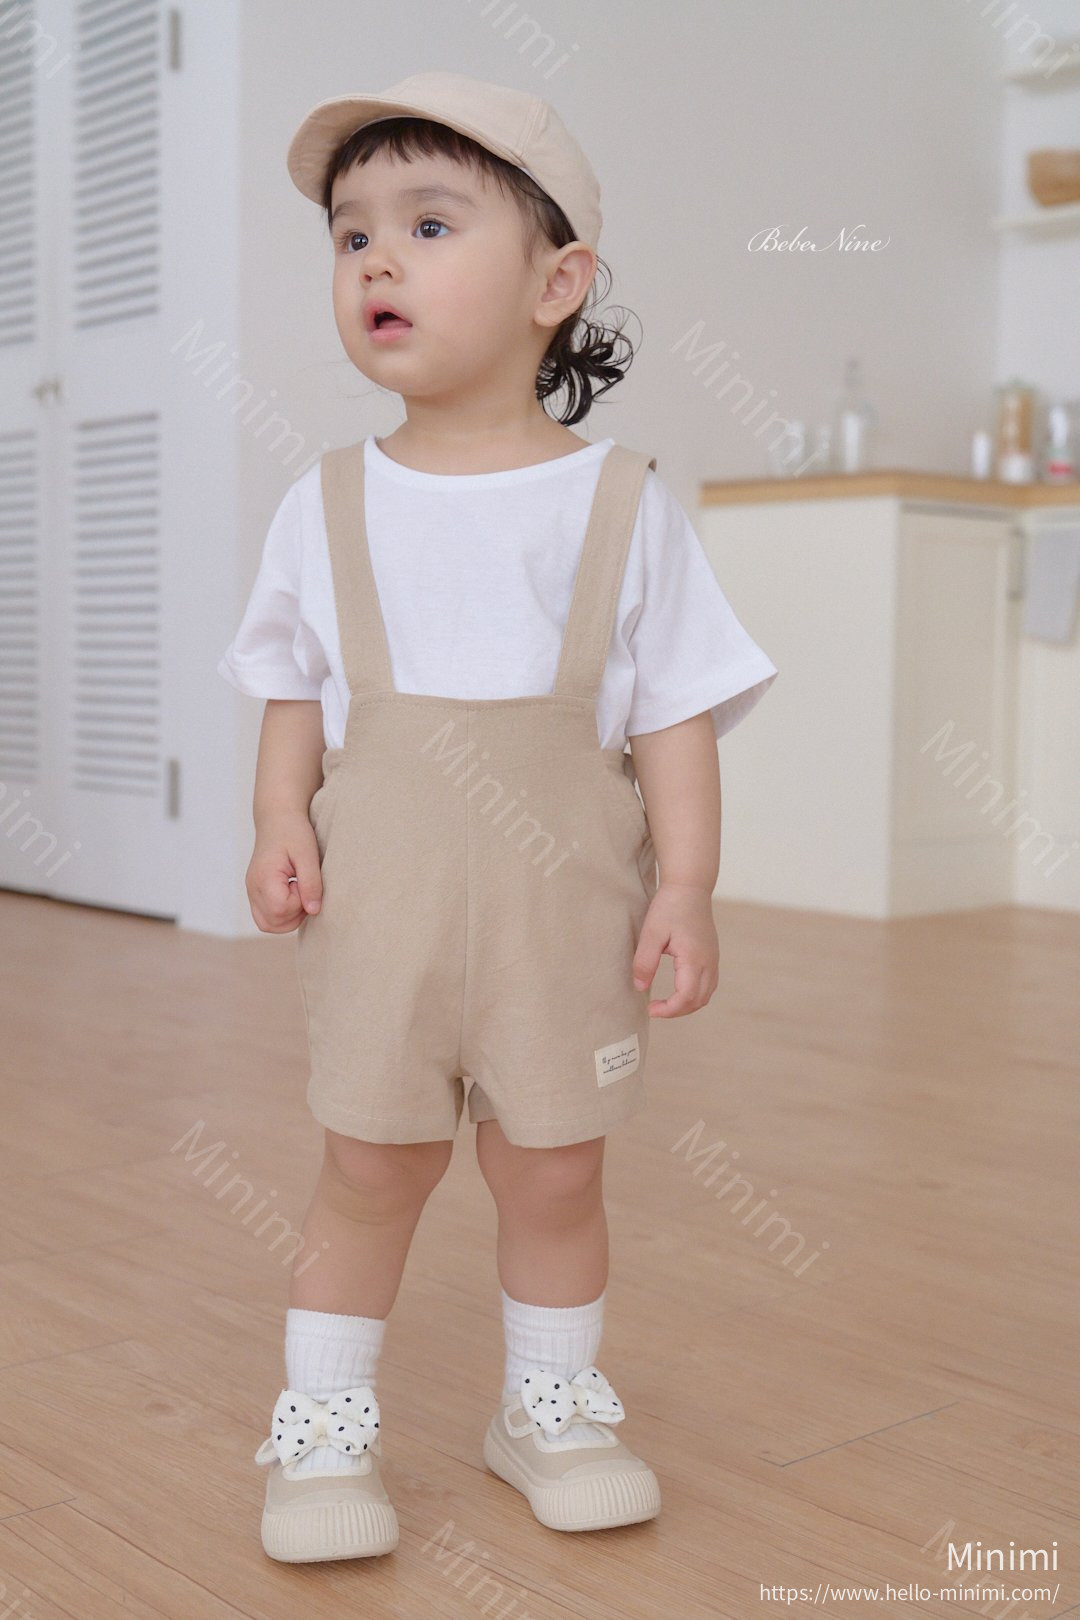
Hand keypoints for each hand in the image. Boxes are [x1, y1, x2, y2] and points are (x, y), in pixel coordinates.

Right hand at [246, 811, 323, 932]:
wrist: (278, 818)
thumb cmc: (293, 832)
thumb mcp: (308, 854)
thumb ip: (311, 883)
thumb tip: (314, 910)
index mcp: (264, 876)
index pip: (280, 909)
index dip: (299, 903)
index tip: (304, 882)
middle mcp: (252, 887)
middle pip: (271, 923)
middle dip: (294, 914)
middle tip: (303, 889)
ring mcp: (251, 891)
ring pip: (267, 924)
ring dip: (288, 918)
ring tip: (299, 893)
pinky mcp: (256, 892)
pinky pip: (266, 917)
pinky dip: (282, 915)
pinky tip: (293, 896)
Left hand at [631, 881, 718, 1016]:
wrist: (690, 887)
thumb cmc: (670, 907)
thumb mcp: (651, 933)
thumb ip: (645, 962)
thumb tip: (640, 987)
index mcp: (694, 959)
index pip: (687, 998)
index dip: (668, 1010)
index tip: (650, 1009)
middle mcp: (709, 962)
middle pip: (699, 1001)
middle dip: (676, 1011)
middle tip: (654, 1009)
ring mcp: (713, 959)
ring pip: (706, 995)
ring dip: (686, 1004)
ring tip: (665, 1004)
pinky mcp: (711, 956)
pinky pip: (708, 984)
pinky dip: (694, 994)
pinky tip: (678, 991)